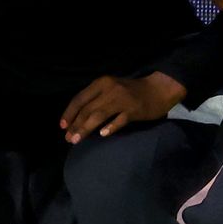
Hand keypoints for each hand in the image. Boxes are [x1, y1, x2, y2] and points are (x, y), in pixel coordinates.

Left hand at [60, 72, 186, 143]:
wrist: (159, 89)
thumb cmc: (132, 91)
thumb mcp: (111, 88)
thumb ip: (97, 99)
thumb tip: (78, 119)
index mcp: (102, 83)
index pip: (79, 99)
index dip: (69, 113)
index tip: (62, 126)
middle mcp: (110, 90)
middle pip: (87, 109)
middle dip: (75, 125)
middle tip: (69, 138)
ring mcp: (122, 100)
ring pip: (98, 115)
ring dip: (85, 129)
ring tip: (77, 140)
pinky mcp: (134, 110)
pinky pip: (119, 120)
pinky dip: (110, 128)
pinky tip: (103, 135)